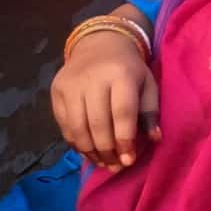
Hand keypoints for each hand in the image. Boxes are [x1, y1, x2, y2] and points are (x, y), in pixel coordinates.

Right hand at [51, 27, 159, 169]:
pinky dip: (75, 142)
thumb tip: (153, 139)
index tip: (128, 161)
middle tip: (115, 166)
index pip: (121, 113)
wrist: (99, 44)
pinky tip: (87, 151)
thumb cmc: (129, 69)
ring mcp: (71, 85)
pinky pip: (64, 125)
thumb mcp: (147, 84)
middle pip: (97, 124)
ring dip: (90, 151)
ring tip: (102, 163)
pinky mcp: (56, 91)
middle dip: (107, 150)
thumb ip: (150, 112)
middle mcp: (92, 79)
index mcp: (120, 75)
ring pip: (77, 128)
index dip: (124, 140)